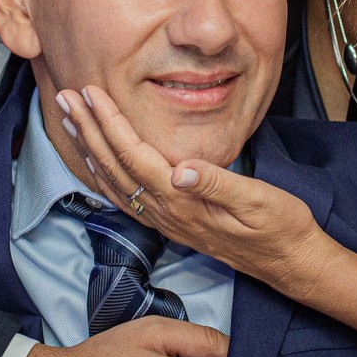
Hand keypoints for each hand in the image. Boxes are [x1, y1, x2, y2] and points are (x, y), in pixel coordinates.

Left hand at [56, 86, 320, 291]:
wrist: (289, 262)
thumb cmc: (279, 227)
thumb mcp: (258, 200)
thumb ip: (217, 184)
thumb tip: (181, 169)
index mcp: (183, 202)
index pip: (134, 155)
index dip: (110, 123)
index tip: (92, 94)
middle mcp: (167, 214)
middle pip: (114, 166)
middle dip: (88, 129)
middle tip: (66, 97)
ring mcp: (166, 221)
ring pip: (114, 182)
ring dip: (89, 148)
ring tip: (70, 121)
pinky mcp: (171, 223)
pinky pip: (125, 198)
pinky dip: (103, 174)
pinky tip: (95, 160)